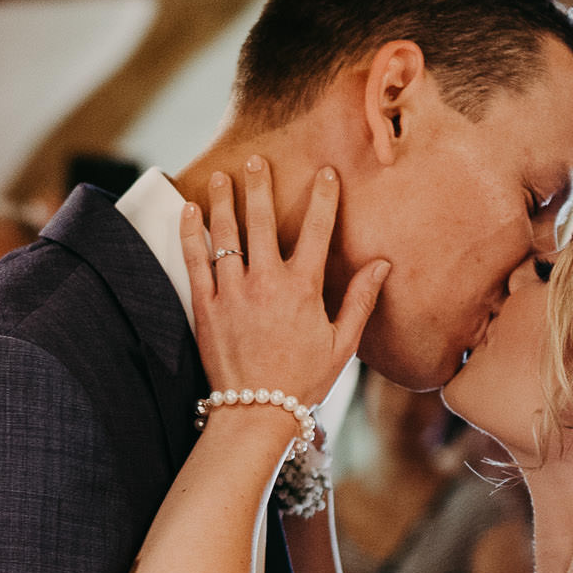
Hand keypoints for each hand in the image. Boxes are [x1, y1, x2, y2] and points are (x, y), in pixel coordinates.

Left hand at [180, 158, 388, 411]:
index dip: (324, 197)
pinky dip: (191, 232)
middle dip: (260, 185)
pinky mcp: (206, 306)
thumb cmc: (303, 382)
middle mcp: (266, 282)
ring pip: (226, 234)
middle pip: (263, 221)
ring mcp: (233, 292)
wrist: (256, 413)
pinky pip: (195, 260)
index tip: (326, 173)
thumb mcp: (341, 345)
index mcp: (303, 289)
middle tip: (257, 160)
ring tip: (224, 177)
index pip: (319, 231)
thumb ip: (360, 301)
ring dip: (224, 201)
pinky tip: (189, 210)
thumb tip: (382, 265)